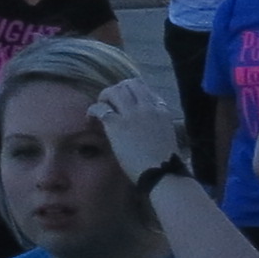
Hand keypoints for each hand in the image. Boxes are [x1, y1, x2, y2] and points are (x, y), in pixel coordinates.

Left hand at [89, 70, 185, 187]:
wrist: (161, 173)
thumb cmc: (166, 162)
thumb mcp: (168, 135)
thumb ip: (159, 124)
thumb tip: (151, 125)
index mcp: (161, 110)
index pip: (144, 89)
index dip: (131, 92)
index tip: (124, 101)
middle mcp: (147, 107)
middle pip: (129, 84)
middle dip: (117, 90)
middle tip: (109, 101)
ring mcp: (132, 114)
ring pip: (114, 91)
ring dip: (104, 96)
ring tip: (100, 107)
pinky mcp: (118, 125)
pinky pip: (100, 108)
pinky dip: (93, 110)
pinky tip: (90, 118)